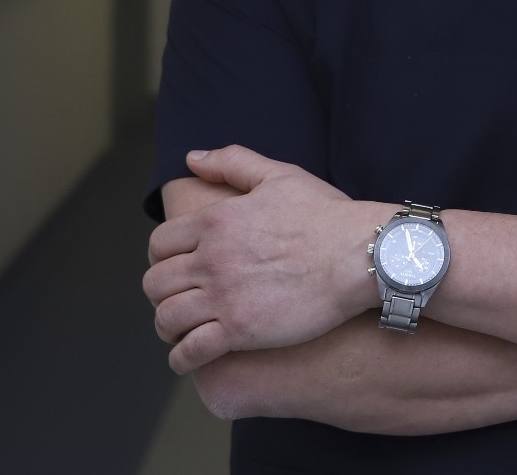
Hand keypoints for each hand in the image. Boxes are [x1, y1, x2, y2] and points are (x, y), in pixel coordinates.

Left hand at [143, 146, 387, 373]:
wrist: (360, 254)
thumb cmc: (325, 215)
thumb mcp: (279, 176)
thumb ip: (232, 162)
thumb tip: (192, 158)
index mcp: (215, 221)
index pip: (160, 244)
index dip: (163, 258)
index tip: (179, 267)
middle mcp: (211, 258)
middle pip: (156, 283)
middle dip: (163, 293)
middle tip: (181, 300)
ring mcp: (224, 296)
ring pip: (167, 318)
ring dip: (168, 327)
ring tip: (182, 331)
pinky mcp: (240, 330)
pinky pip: (190, 351)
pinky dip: (182, 358)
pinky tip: (190, 358)